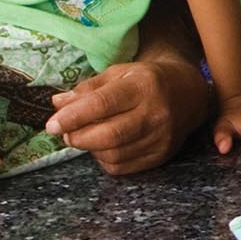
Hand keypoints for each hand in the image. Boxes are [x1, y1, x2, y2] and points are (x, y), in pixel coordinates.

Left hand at [46, 55, 212, 175]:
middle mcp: (156, 113)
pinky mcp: (161, 155)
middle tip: (65, 133)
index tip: (52, 124)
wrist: (188, 94)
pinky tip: (102, 146)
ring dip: (90, 149)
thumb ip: (87, 89)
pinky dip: (104, 159)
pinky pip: (122, 166)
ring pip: (113, 154)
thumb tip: (57, 104)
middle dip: (78, 137)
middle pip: (108, 135)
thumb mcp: (118, 73)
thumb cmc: (147, 80)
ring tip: (84, 137)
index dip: (73, 117)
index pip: (102, 104)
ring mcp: (161, 137)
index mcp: (143, 86)